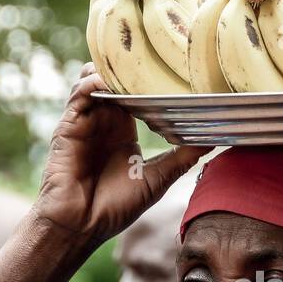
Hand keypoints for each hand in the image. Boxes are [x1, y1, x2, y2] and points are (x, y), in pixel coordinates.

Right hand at [36, 63, 209, 245]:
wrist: (81, 226)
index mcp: (124, 131)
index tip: (176, 69)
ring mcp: (85, 122)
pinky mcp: (68, 126)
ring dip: (111, 70)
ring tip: (131, 63)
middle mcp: (104, 122)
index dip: (150, 81)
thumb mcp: (157, 179)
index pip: (136, 95)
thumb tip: (214, 140)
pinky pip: (78, 96)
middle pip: (115, 81)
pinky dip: (91, 83)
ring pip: (95, 81)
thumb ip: (182, 157)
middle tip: (156, 56)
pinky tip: (106, 81)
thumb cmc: (114, 207)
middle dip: (131, 67)